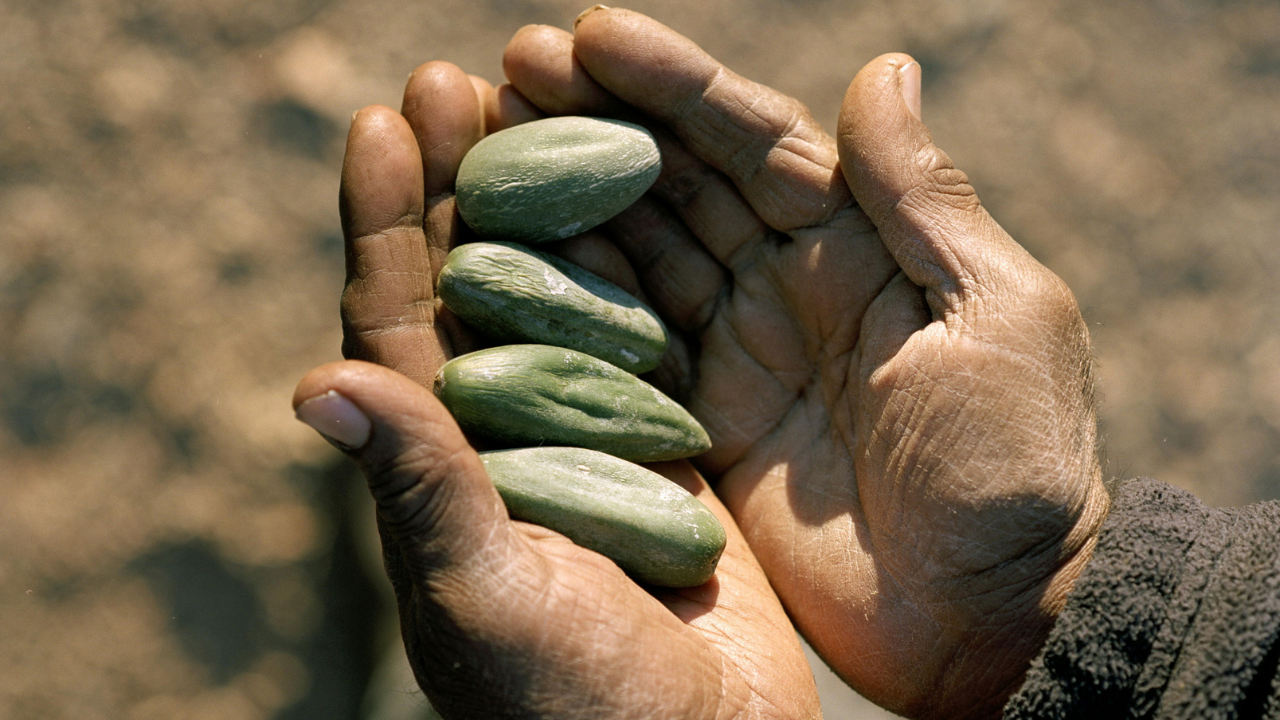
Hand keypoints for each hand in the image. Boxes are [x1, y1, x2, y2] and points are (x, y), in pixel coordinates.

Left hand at [302, 61, 820, 717]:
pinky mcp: (663, 449)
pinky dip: (635, 264)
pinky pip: (641, 336)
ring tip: (543, 108)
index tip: (383, 119)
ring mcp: (586, 437)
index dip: (386, 220)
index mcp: (437, 468)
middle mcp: (503, 439)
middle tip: (458, 79)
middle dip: (459, 182)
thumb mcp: (482, 592)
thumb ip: (416, 489)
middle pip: (472, 286)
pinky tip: (639, 197)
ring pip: (557, 295)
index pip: (396, 321)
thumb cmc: (572, 700)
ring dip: (546, 203)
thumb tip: (316, 384)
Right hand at [498, 8, 1111, 718]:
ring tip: (483, 142)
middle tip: (507, 67)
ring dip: (566, 197)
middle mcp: (786, 283)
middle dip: (597, 119)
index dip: (674, 84)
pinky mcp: (700, 427)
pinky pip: (622, 350)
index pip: (752, 140)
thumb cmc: (1013, 464)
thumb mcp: (994, 315)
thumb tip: (884, 68)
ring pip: (636, 255)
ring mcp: (737, 354)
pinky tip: (503, 259)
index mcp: (860, 241)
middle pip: (677, 182)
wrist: (990, 615)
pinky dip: (567, 302)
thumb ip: (923, 199)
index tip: (589, 36)